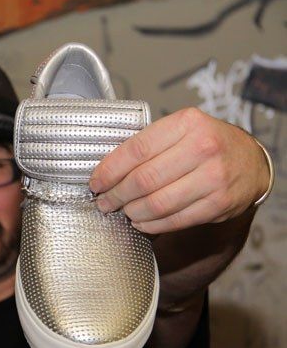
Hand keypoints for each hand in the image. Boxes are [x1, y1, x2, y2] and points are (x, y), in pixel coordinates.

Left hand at [88, 107, 269, 233]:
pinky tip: (141, 221)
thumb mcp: (181, 130)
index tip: (96, 182)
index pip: (136, 150)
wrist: (250, 162)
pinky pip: (174, 220)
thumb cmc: (206, 144)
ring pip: (157, 203)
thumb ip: (148, 144)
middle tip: (104, 201)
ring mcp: (213, 178)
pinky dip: (151, 224)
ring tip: (122, 211)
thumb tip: (106, 171)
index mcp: (187, 123)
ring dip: (132, 211)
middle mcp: (203, 148)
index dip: (110, 170)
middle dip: (116, 195)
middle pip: (144, 179)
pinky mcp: (219, 205)